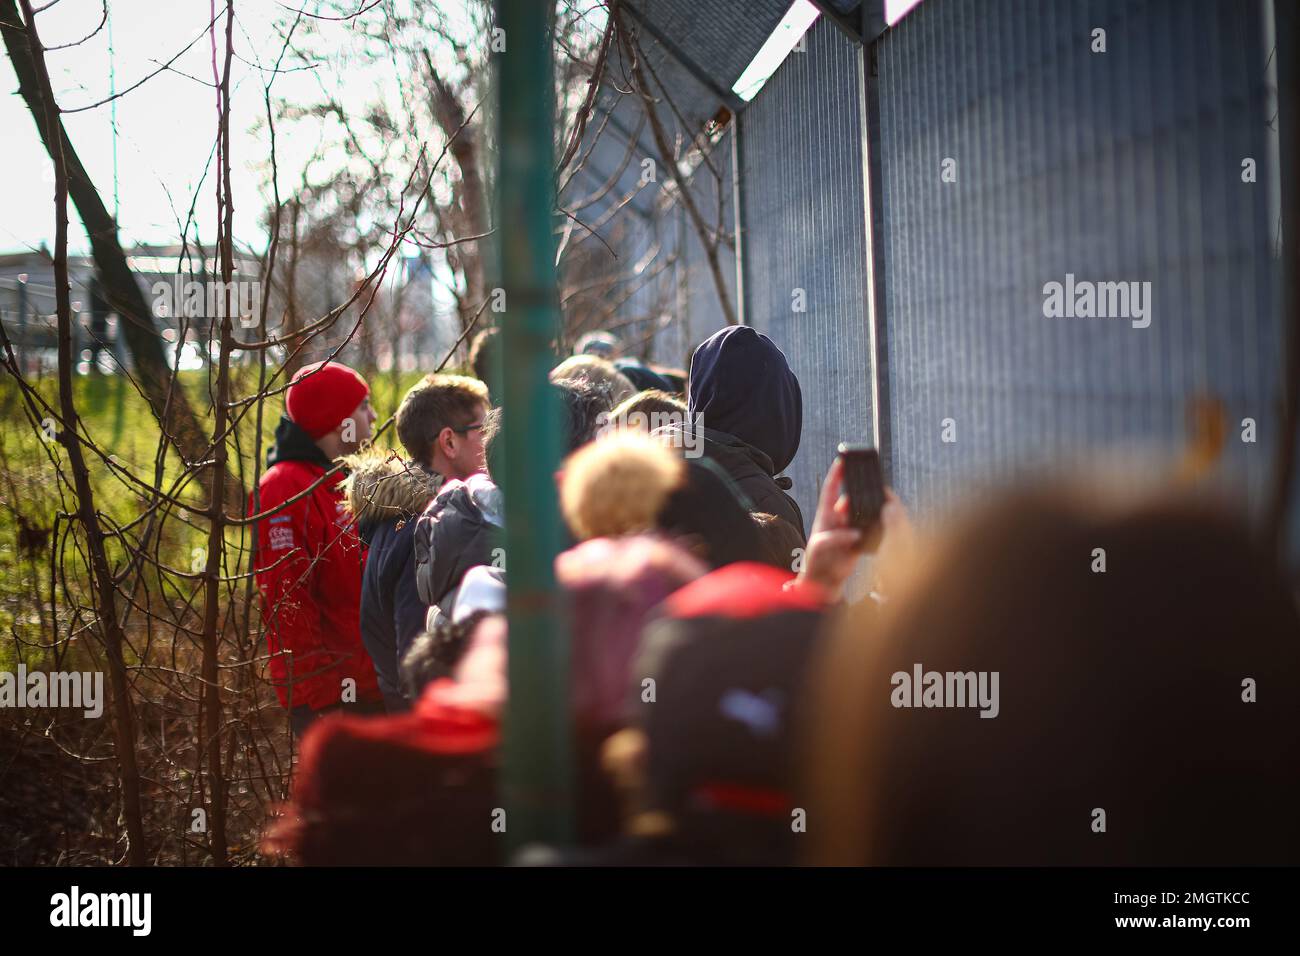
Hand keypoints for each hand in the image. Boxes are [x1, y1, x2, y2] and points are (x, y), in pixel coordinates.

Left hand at [798, 458, 912, 602]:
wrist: (824, 582)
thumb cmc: (816, 562)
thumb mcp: (820, 547)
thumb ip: (835, 538)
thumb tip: (854, 533)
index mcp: (825, 516)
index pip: (830, 490)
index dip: (836, 474)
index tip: (842, 460)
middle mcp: (838, 520)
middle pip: (850, 499)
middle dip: (859, 490)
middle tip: (870, 482)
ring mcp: (849, 529)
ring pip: (861, 512)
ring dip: (868, 508)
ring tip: (878, 502)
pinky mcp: (859, 541)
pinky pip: (868, 528)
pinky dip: (874, 525)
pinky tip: (880, 523)